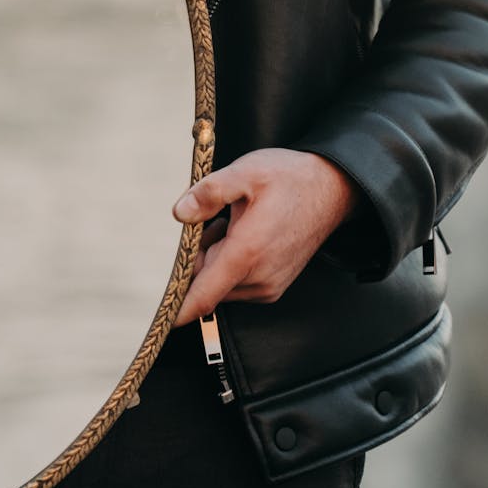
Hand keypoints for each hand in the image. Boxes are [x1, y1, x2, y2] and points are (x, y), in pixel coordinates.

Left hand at [172, 148, 358, 325]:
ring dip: (216, 259)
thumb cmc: (291, 179)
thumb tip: (180, 213)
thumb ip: (209, 192)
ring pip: (220, 284)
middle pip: (205, 285)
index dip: (174, 309)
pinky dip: (231, 264)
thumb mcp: (246, 173)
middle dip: (198, 259)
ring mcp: (268, 286)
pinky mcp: (273, 287)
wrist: (332, 190)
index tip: (154, 315)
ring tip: (233, 224)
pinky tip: (243, 235)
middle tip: (213, 222)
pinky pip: (237, 284)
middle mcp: (258, 279)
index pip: (201, 298)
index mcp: (246, 254)